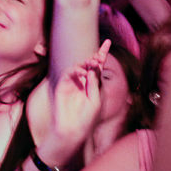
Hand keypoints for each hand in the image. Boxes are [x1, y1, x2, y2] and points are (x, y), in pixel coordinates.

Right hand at [39, 40, 109, 164]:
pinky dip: (76, 70)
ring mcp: (72, 83)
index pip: (98, 67)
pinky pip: (69, 73)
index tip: (108, 41)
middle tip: (98, 58)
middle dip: (94, 58)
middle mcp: (82, 81)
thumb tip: (92, 68)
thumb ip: (94, 84)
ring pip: (79, 66)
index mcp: (93, 85)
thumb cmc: (86, 118)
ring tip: (91, 65)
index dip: (102, 53)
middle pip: (88, 63)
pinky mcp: (62, 86)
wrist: (72, 129)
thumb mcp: (96, 100)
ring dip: (86, 63)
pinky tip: (83, 73)